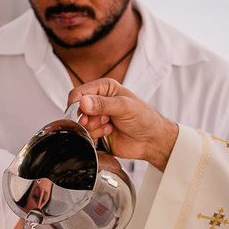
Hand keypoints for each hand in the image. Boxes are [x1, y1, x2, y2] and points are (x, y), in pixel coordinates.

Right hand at [65, 79, 179, 170]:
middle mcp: (99, 102)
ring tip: (109, 126)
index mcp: (104, 88)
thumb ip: (103, 104)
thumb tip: (83, 102)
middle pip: (77, 110)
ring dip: (94, 128)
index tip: (83, 114)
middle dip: (88, 118)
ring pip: (81, 124)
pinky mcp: (98, 132)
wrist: (151, 140)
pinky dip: (95, 136)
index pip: (79, 93)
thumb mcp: (124, 107)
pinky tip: (108, 133)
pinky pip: (86, 135)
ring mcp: (98, 118)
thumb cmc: (144, 118)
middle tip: (103, 120)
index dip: (77, 104)